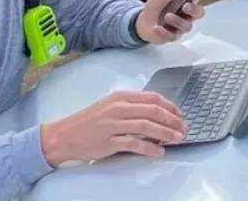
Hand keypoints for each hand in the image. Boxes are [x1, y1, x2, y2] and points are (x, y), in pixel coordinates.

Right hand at [39, 90, 185, 164]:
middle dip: (172, 120)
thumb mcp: (110, 106)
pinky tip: (159, 151)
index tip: (180, 115)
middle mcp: (118, 108)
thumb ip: (132, 108)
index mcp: (120, 97)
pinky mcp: (109, 141)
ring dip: (166, 133)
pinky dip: (150, 148)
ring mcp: (113, 124)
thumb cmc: (88, 121)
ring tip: (177, 139)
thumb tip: (157, 115)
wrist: (63, 136)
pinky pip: (135, 144)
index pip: (152, 98)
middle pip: (153, 111)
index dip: (170, 106)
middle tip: (184, 128)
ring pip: (147, 126)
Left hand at [137, 0, 206, 42]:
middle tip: (185, 6)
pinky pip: (171, 36)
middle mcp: (187, 16)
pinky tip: (156, 28)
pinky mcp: (171, 37)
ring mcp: (180, 28)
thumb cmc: (157, 5)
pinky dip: (163, 32)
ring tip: (167, 16)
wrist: (142, 20)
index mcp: (188, 3)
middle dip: (194, 10)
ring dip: (177, 20)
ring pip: (186, 26)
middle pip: (199, 14)